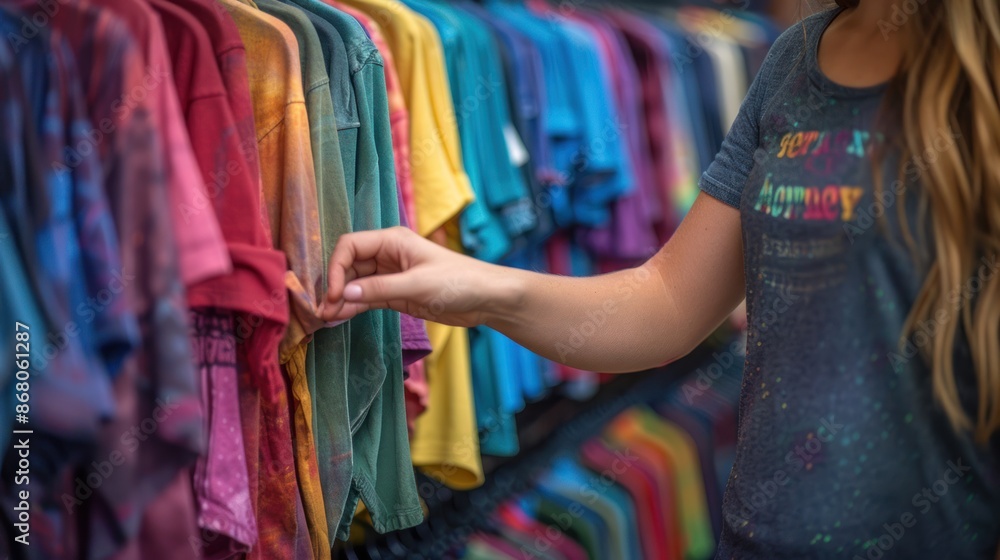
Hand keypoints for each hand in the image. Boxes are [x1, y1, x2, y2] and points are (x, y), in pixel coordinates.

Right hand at [320, 226, 512, 326]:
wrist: (486, 299)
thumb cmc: (458, 282)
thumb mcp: (417, 284)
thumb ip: (380, 289)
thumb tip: (344, 294)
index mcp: (392, 240)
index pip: (350, 246)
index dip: (336, 268)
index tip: (334, 294)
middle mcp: (387, 255)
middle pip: (349, 266)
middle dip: (335, 286)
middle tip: (323, 311)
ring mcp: (390, 275)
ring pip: (355, 284)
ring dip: (341, 299)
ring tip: (326, 319)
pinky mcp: (395, 294)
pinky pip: (367, 298)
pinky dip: (353, 307)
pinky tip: (340, 318)